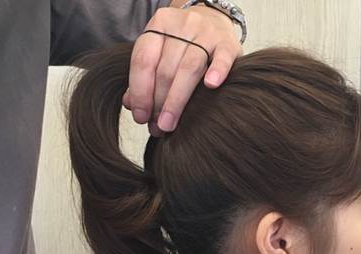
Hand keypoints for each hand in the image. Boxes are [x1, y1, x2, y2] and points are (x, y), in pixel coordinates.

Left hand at [123, 4, 242, 135]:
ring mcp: (207, 33)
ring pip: (189, 68)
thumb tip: (132, 105)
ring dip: (176, 100)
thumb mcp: (161, 51)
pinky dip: (217, 72)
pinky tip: (210, 86)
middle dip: (158, 102)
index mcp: (159, 25)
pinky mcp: (228, 43)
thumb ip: (145, 75)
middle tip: (157, 126)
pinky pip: (222, 58)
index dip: (140, 91)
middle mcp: (182, 25)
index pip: (144, 60)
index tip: (141, 116)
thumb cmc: (184, 43)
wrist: (214, 20)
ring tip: (169, 123)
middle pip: (165, 69)